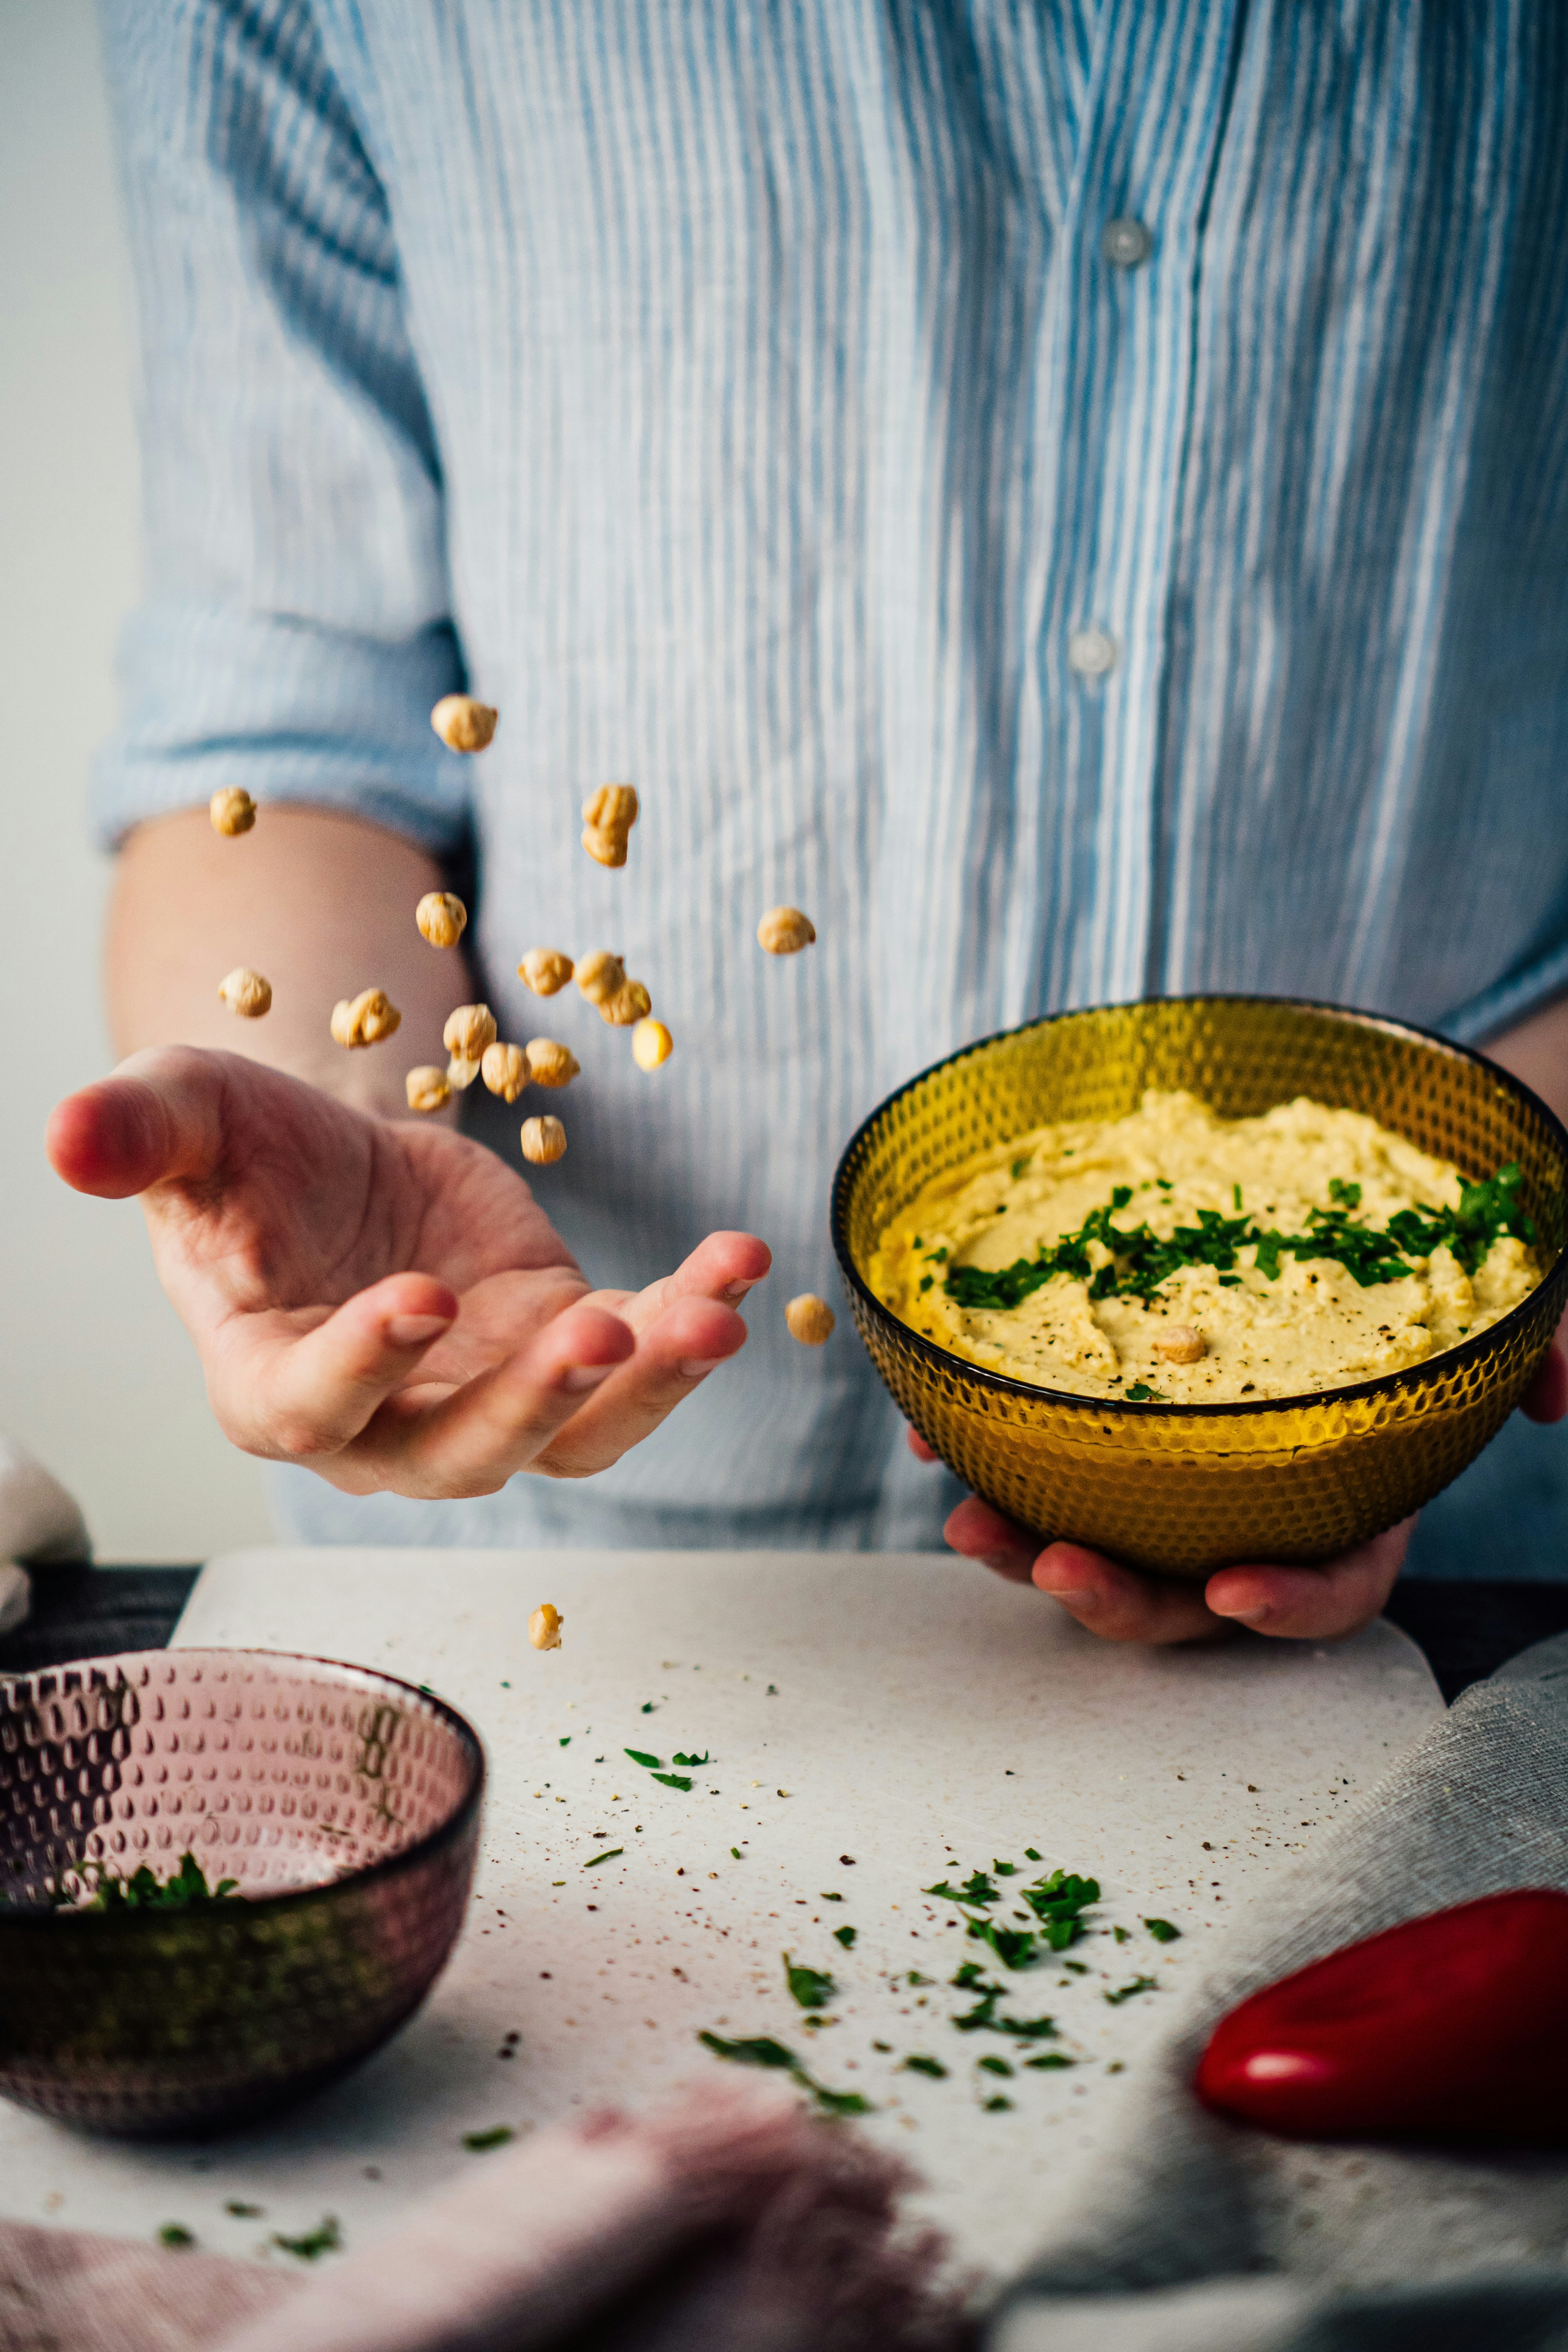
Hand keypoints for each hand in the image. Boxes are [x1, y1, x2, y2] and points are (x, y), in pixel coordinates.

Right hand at [48, 1048, 770, 1498]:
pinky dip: (691, 1315)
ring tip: (713, 1314)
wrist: (335, 1160)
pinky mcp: (557, 1354)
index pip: (312, 1408)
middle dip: (533, 1403)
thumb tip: (65, 1138)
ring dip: (645, 1386)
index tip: (421, 1301)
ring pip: (570, 1438)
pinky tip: (741, 1260)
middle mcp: (384, 1424)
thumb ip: (135, 1132)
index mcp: (271, 1382)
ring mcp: (482, 1399)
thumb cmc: (242, 1155)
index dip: (366, 1367)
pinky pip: (634, 1368)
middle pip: (461, 1453)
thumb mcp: (185, 1116)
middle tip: (600, 1331)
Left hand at [911, 1334, 1567, 1643]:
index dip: (1289, 1603)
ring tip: (964, 1515)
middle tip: (1047, 1564)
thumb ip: (1536, 1350)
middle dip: (1114, 1598)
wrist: (1364, 1218)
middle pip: (1188, 1597)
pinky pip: (1050, 1472)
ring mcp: (1181, 1486)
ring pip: (1103, 1549)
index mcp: (1357, 1508)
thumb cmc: (1428, 1279)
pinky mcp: (1113, 1437)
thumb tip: (1551, 1392)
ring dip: (1027, 1548)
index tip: (1231, 1589)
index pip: (1337, 1587)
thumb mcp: (1503, 1310)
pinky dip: (994, 1459)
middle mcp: (1264, 1516)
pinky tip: (941, 1434)